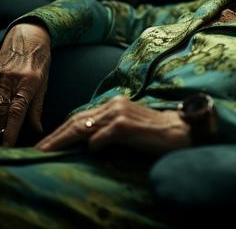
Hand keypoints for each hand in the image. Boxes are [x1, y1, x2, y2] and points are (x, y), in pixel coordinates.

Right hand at [0, 22, 51, 146]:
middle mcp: (10, 79)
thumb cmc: (40, 60)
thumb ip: (37, 106)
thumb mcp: (44, 81)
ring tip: (0, 134)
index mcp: (28, 82)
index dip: (11, 130)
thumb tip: (36, 129)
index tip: (8, 145)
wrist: (29, 34)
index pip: (17, 111)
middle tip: (2, 146)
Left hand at [34, 95, 191, 154]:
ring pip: (83, 127)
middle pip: (78, 120)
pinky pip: (100, 137)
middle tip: (39, 149)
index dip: (62, 130)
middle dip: (56, 136)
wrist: (177, 130)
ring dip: (63, 141)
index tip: (47, 143)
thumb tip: (87, 140)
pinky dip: (92, 145)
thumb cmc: (153, 131)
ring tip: (48, 151)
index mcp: (115, 102)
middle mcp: (115, 104)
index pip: (82, 116)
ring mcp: (119, 113)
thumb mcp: (128, 124)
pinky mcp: (125, 125)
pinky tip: (90, 150)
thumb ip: (108, 126)